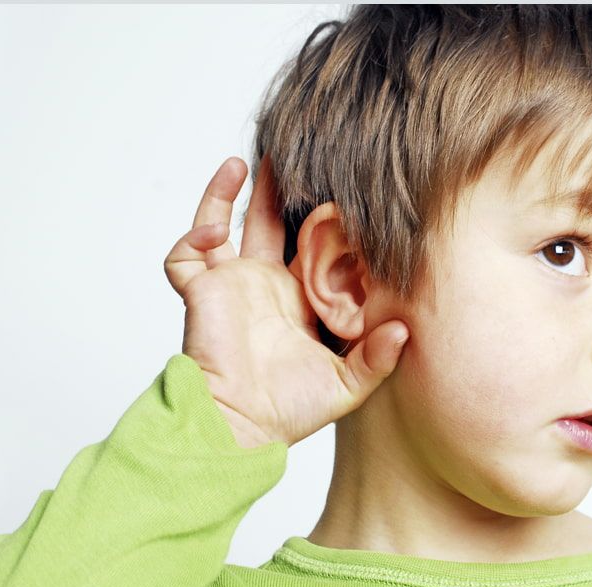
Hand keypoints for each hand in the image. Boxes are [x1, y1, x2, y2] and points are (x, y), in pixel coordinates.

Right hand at [163, 155, 409, 448]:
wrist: (240, 426)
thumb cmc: (290, 412)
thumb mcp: (347, 386)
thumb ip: (378, 358)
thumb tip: (407, 330)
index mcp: (299, 301)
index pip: (312, 249)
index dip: (325, 225)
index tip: (347, 197)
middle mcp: (264, 287)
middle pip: (268, 224)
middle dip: (277, 192)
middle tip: (295, 155)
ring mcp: (229, 286)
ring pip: (221, 226)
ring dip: (226, 193)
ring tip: (244, 161)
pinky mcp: (200, 292)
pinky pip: (184, 255)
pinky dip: (192, 236)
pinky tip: (212, 230)